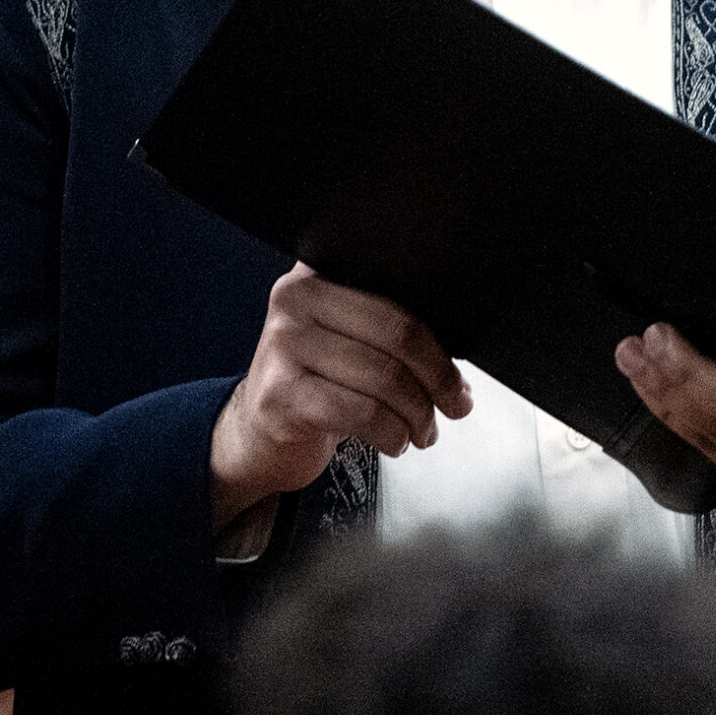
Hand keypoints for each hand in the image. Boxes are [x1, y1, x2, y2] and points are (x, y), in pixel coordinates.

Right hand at [209, 262, 470, 531]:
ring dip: (418, 414)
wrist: (257, 434)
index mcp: (318, 273)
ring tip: (422, 431)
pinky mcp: (281, 392)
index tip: (457, 377)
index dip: (437, 342)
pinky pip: (361, 411)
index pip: (397, 294)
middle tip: (455, 406)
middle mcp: (295, 298)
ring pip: (384, 377)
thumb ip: (390, 333)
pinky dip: (391, 433)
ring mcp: (283, 343)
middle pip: (397, 333)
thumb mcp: (346, 342)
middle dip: (438, 379)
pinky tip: (394, 442)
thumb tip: (457, 371)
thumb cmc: (315, 386)